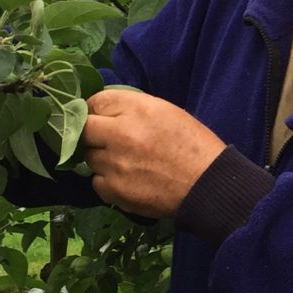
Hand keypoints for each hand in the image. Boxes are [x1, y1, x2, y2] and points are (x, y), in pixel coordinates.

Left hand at [81, 88, 225, 217]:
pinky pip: (96, 182)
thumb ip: (133, 108)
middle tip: (108, 141)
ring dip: (101, 158)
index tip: (102, 117)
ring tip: (124, 162)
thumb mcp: (166, 112)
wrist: (207, 184)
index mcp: (138, 109)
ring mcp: (114, 164)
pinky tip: (127, 180)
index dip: (97, 109)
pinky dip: (107, 181)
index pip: (96, 101)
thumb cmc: (193, 144)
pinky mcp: (114, 190)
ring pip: (89, 157)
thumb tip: (105, 113)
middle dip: (93, 133)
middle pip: (84, 129)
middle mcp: (121, 134)